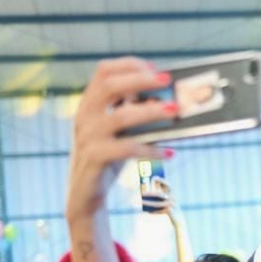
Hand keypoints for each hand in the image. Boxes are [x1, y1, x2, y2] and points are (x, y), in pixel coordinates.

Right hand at [67, 58, 176, 222]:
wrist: (85, 196)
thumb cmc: (109, 159)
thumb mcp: (122, 132)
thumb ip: (136, 115)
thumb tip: (168, 102)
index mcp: (90, 104)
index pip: (103, 71)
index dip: (129, 65)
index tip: (155, 68)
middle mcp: (85, 116)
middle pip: (109, 85)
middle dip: (140, 79)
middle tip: (167, 81)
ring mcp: (87, 136)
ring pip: (120, 116)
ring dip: (150, 111)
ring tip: (175, 111)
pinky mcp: (94, 158)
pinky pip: (126, 149)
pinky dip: (150, 149)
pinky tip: (170, 153)